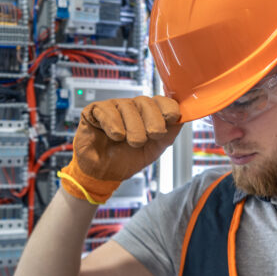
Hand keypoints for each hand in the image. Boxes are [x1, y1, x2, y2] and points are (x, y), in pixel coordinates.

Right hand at [60, 96, 180, 203]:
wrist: (103, 174)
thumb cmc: (126, 160)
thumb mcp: (154, 149)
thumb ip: (169, 134)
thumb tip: (182, 119)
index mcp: (147, 114)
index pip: (161, 101)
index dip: (168, 107)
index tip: (173, 116)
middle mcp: (131, 107)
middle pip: (146, 102)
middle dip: (153, 120)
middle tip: (153, 135)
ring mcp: (113, 107)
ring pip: (127, 107)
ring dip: (133, 127)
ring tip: (131, 142)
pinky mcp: (94, 111)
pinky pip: (106, 110)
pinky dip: (113, 124)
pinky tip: (116, 136)